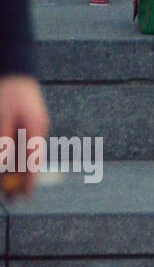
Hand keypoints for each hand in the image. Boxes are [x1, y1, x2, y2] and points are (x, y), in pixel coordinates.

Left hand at [0, 75, 49, 196]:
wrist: (15, 68)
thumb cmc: (7, 91)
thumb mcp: (2, 118)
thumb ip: (4, 141)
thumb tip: (4, 165)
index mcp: (36, 129)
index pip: (34, 161)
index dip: (30, 181)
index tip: (25, 197)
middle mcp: (37, 130)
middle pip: (29, 160)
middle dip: (19, 178)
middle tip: (11, 196)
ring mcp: (34, 126)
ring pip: (24, 153)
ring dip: (14, 167)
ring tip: (7, 183)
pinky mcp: (27, 123)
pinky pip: (20, 144)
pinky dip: (13, 154)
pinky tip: (9, 163)